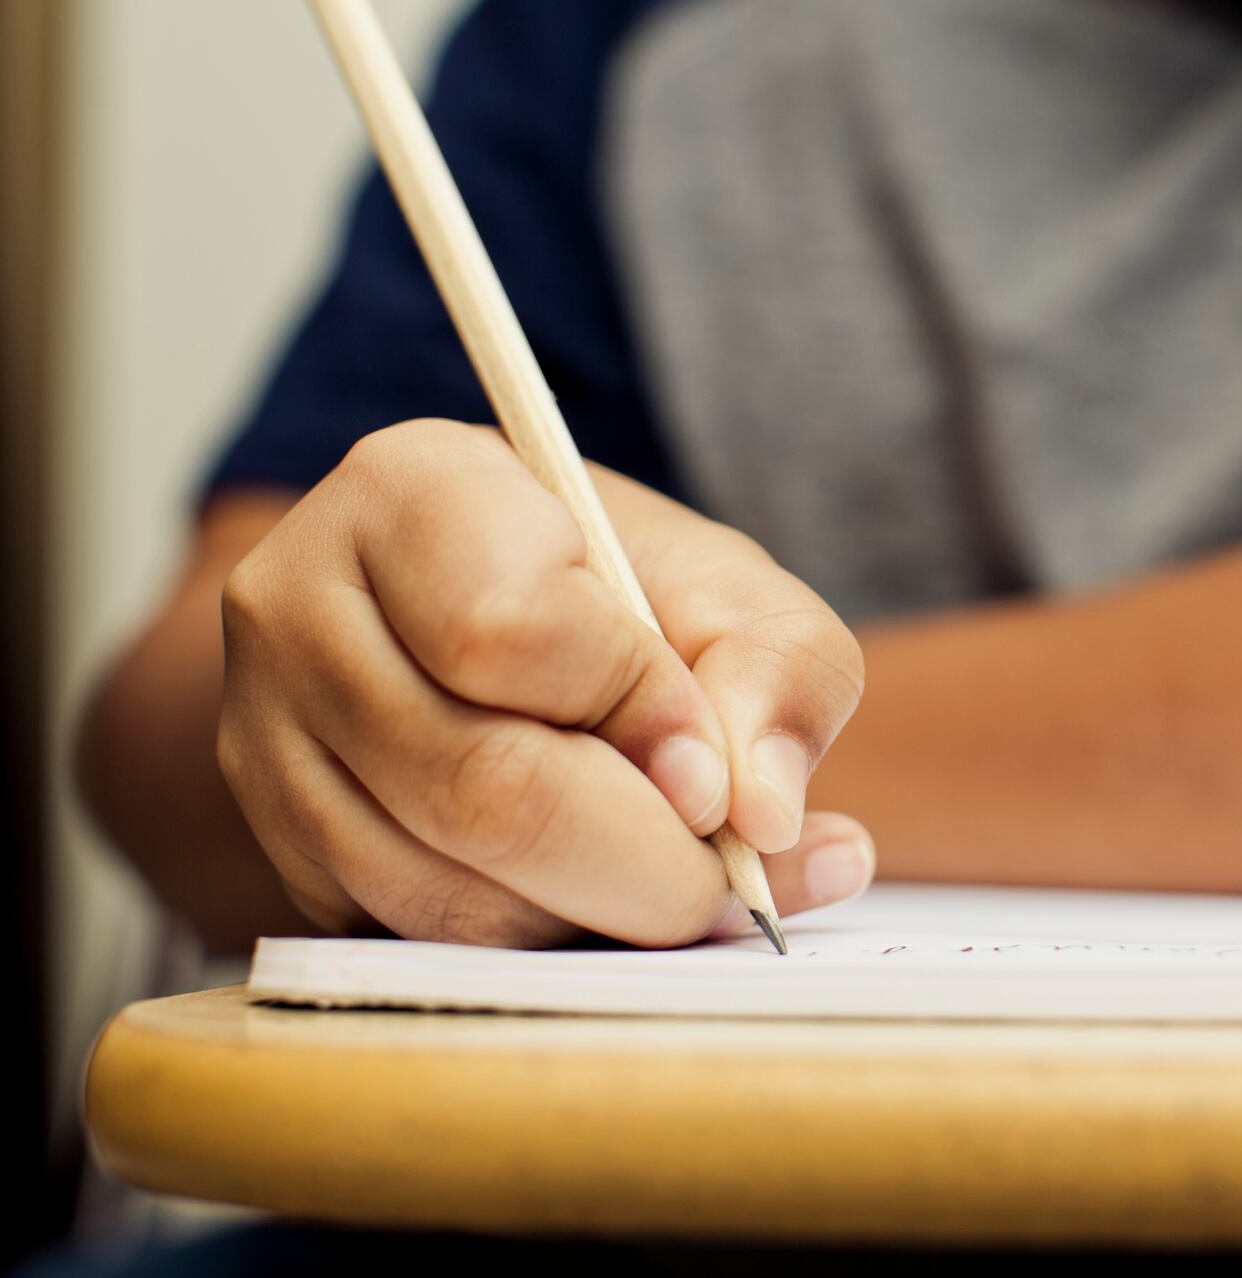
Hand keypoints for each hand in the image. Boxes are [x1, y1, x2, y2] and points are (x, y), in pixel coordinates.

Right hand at [215, 419, 871, 946]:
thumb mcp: (738, 595)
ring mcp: (265, 741)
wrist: (517, 633)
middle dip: (639, 861)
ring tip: (678, 886)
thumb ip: (780, 674)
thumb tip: (763, 812)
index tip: (712, 764)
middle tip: (729, 881)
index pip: (508, 631)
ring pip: (442, 891)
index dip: (637, 716)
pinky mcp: (282, 852)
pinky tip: (603, 906)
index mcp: (410, 488)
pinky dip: (538, 948)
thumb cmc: (633, 598)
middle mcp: (301, 608)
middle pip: (476, 786)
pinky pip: (415, 943)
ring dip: (594, 917)